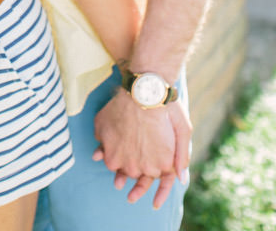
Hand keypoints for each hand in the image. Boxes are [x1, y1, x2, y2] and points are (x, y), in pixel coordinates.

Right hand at [92, 88, 190, 208]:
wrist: (145, 87)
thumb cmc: (167, 107)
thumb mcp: (183, 129)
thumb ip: (182, 155)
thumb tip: (181, 178)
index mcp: (159, 165)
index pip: (153, 180)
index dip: (152, 186)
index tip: (151, 196)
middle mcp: (138, 164)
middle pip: (132, 174)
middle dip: (130, 176)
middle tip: (124, 183)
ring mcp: (119, 153)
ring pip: (115, 165)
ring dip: (115, 166)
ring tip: (113, 169)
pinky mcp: (105, 138)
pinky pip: (101, 150)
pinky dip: (100, 151)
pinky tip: (98, 152)